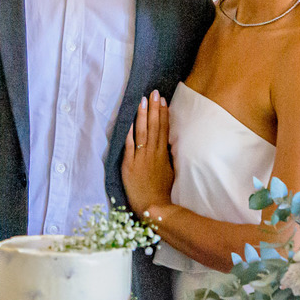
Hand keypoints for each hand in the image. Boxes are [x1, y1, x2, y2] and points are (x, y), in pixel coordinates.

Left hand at [123, 90, 174, 217]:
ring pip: (142, 133)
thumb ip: (168, 156)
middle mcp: (153, 154)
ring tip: (142, 101)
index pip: (164, 129)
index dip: (163, 114)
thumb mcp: (170, 171)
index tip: (163, 100)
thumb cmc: (163, 191)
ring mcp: (140, 159)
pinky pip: (129, 147)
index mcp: (163, 154)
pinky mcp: (129, 166)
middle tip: (153, 93)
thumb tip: (168, 142)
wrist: (153, 207)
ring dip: (143, 116)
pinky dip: (130, 134)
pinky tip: (129, 122)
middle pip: (154, 127)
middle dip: (154, 109)